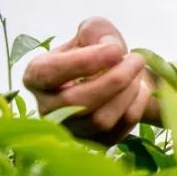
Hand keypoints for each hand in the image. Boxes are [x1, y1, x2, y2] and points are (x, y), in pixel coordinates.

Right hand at [23, 16, 151, 144]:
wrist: (117, 75)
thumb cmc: (99, 51)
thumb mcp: (93, 31)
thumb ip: (96, 31)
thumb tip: (109, 49)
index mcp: (36, 76)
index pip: (50, 73)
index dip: (84, 62)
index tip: (116, 50)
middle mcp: (46, 108)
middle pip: (77, 102)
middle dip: (115, 79)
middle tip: (137, 59)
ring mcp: (68, 130)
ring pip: (100, 120)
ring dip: (127, 93)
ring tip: (137, 72)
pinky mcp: (92, 144)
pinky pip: (117, 131)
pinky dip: (135, 107)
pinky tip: (140, 89)